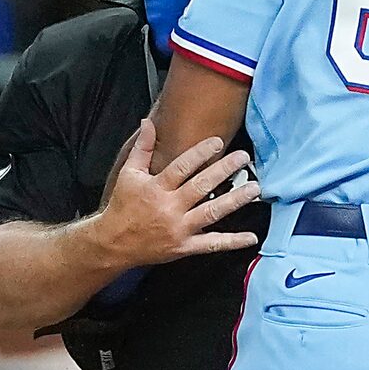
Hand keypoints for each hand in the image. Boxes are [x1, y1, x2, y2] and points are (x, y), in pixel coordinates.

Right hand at [86, 116, 259, 266]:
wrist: (114, 242)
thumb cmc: (123, 206)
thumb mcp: (129, 174)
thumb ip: (142, 148)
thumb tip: (148, 123)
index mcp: (156, 188)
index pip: (181, 167)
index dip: (200, 153)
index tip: (218, 141)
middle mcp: (170, 207)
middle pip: (201, 186)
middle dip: (224, 170)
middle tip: (244, 159)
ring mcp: (179, 228)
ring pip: (212, 212)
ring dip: (235, 200)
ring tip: (254, 188)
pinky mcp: (185, 247)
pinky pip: (213, 244)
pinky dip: (233, 242)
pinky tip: (252, 237)